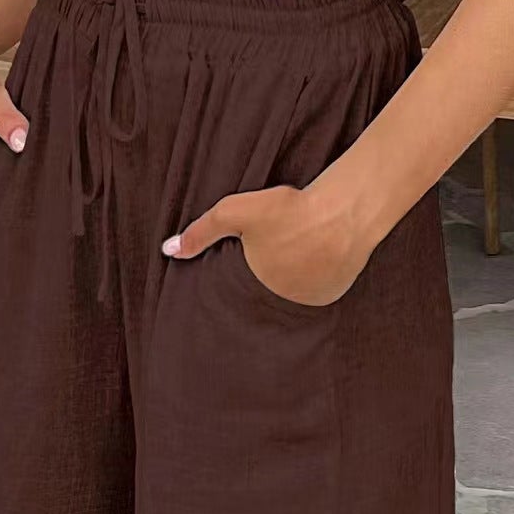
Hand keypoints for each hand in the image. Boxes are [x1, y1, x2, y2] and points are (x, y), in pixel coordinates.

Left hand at [161, 167, 369, 307]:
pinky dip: (314, 279)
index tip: (244, 270)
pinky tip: (315, 258)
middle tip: (274, 254)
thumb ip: (201, 231)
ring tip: (294, 255)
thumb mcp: (236, 213)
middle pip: (267, 293)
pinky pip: (318, 290)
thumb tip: (169, 250)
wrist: (344, 213)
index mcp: (256, 288)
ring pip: (293, 293)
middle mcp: (284, 303)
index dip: (239, 282)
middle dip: (267, 279)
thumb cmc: (290, 211)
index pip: (239, 295)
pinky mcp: (335, 293)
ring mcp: (311, 301)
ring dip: (291, 280)